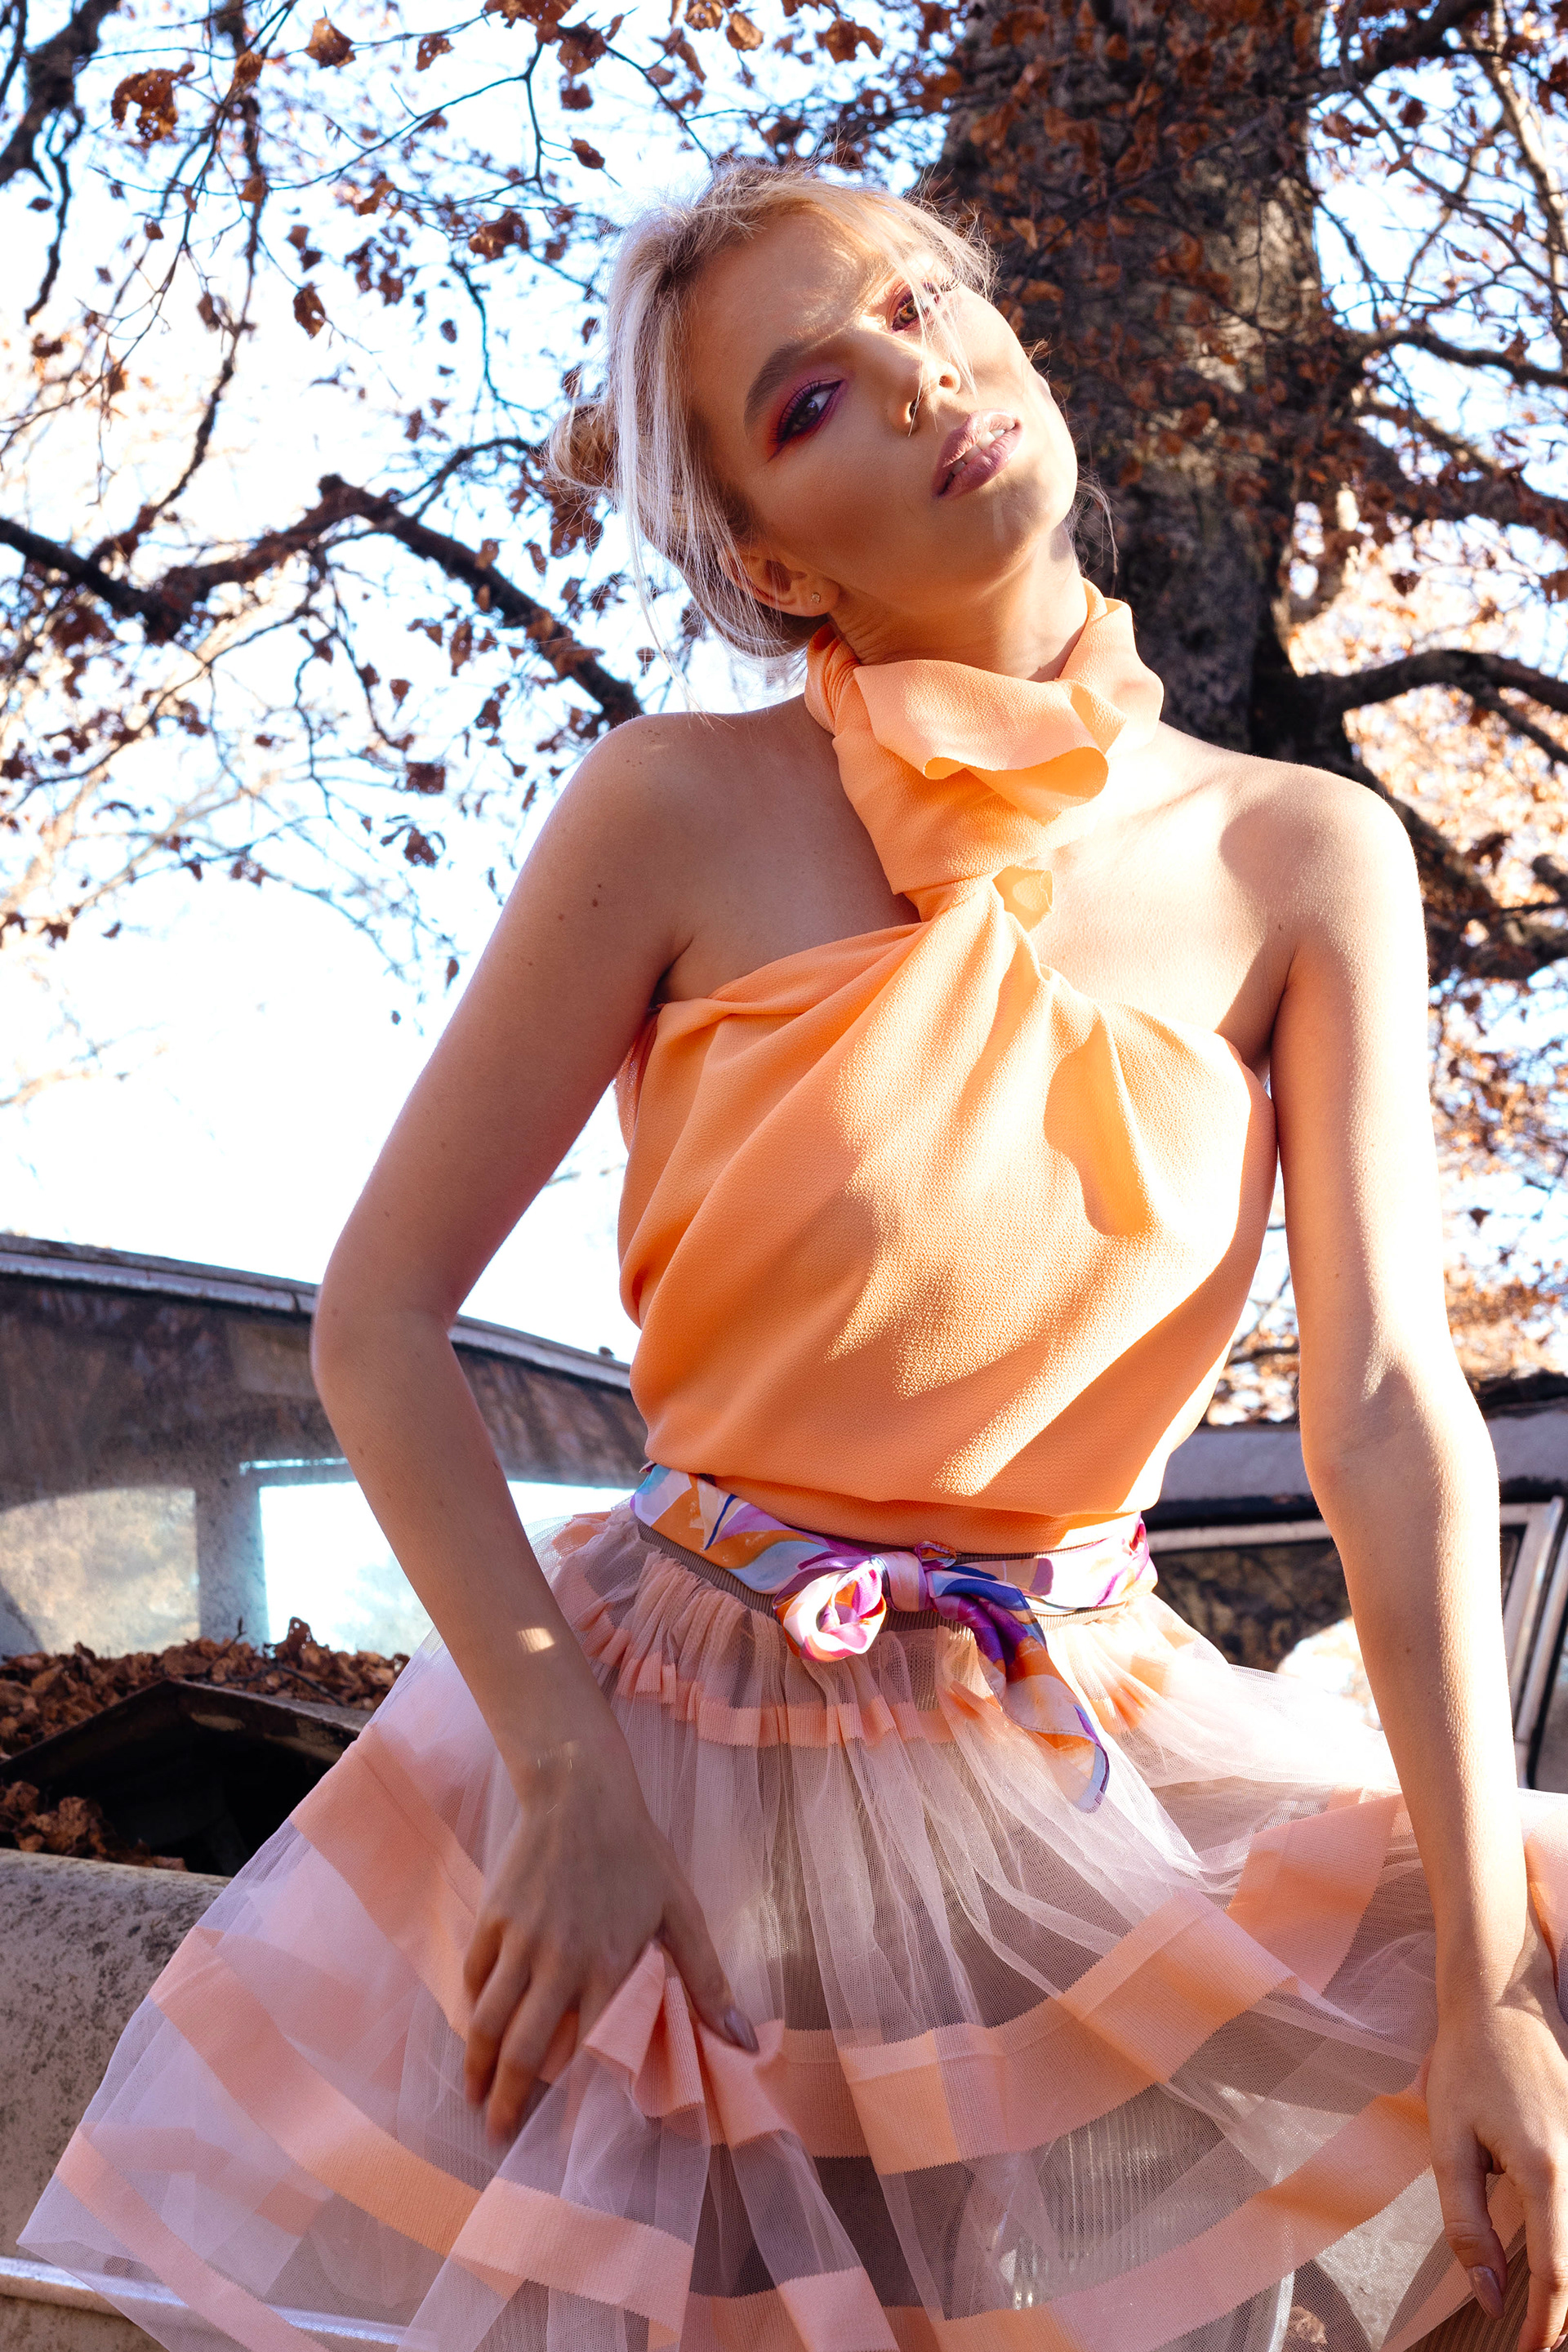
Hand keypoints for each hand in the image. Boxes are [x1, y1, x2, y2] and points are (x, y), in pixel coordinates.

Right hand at [461, 1725, 756, 2138]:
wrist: (580, 1791)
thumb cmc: (638, 1851)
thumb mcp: (681, 1910)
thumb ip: (706, 1979)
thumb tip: (742, 2040)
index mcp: (609, 1965)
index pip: (591, 2052)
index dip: (577, 2099)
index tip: (567, 2138)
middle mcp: (559, 1961)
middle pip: (525, 2049)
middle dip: (509, 2102)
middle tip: (498, 2138)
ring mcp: (519, 1940)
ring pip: (488, 2020)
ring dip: (478, 2068)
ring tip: (474, 2099)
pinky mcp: (493, 1918)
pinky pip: (474, 1976)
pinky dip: (470, 2010)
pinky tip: (473, 2033)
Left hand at [1427, 1924, 1567, 2351]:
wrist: (1502, 1994)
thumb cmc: (1468, 2062)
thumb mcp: (1448, 2141)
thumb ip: (1467, 2222)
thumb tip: (1490, 2293)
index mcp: (1547, 2171)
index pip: (1559, 2273)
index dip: (1547, 2324)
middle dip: (1567, 2312)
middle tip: (1538, 2339)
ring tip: (1549, 2310)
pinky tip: (1557, 2253)